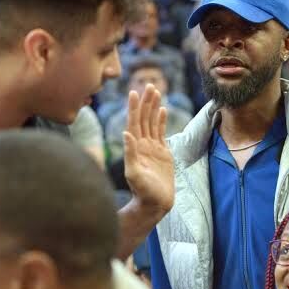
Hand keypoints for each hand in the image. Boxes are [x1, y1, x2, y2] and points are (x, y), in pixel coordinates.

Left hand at [123, 85, 173, 215]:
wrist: (154, 204)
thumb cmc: (142, 192)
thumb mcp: (134, 173)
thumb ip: (130, 153)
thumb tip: (126, 133)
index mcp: (135, 147)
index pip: (134, 122)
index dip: (134, 107)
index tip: (134, 92)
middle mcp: (142, 144)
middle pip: (143, 118)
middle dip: (146, 101)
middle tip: (149, 84)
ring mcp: (152, 148)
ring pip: (152, 122)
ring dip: (153, 107)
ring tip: (155, 92)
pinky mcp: (162, 153)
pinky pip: (161, 133)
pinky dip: (161, 121)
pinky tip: (162, 110)